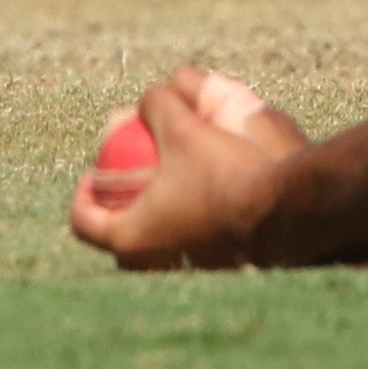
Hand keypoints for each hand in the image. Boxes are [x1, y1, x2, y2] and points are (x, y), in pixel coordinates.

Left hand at [69, 67, 308, 270]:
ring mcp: (181, 272)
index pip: (83, 220)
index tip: (94, 172)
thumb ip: (159, 107)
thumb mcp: (185, 128)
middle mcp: (149, 264)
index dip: (82, 193)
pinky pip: (186, 244)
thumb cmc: (226, 173)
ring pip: (154, 242)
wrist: (285, 211)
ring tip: (175, 183)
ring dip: (157, 214)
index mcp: (130, 238)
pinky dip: (187, 221)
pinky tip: (209, 194)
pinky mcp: (212, 270)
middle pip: (120, 235)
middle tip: (136, 178)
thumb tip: (149, 96)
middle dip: (123, 205)